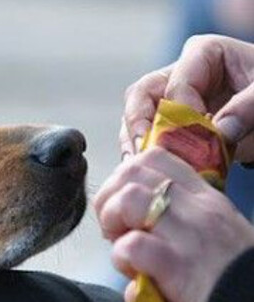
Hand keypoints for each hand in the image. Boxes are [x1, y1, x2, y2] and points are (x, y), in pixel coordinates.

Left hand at [94, 147, 253, 301]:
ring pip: (128, 199)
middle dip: (109, 198)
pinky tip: (133, 270)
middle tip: (113, 228)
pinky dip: (120, 257)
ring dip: (111, 220)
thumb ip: (177, 223)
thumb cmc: (233, 276)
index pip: (154, 158)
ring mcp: (187, 234)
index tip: (123, 205)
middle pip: (132, 173)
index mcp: (204, 197)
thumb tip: (135, 230)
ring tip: (120, 244)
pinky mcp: (177, 266)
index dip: (125, 177)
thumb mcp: (214, 234)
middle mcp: (196, 208)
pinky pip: (131, 245)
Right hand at [120, 35, 253, 162]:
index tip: (198, 137)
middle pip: (141, 95)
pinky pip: (146, 140)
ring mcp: (169, 102)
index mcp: (203, 54)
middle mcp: (177, 75)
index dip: (182, 112)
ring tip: (139, 163)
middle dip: (139, 124)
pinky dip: (145, 155)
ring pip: (136, 119)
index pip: (177, 83)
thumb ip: (248, 107)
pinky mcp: (168, 128)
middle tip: (143, 147)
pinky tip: (147, 169)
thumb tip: (220, 131)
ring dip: (136, 143)